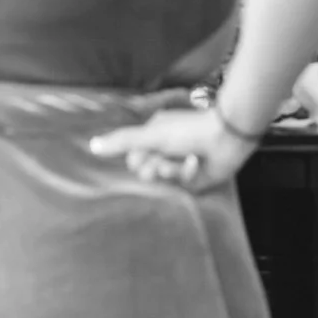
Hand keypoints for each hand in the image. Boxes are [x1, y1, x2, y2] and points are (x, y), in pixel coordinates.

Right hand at [89, 107, 257, 191]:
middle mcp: (165, 151)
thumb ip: (123, 141)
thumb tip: (92, 145)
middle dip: (154, 168)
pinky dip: (188, 174)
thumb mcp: (152, 134)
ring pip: (162, 181)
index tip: (144, 156)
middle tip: (163, 161)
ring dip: (172, 170)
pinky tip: (197, 163)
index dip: (138, 161)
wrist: (225, 136)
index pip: (134, 159)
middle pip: (146, 172)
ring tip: (185, 160)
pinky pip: (180, 186)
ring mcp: (179, 166)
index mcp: (155, 136)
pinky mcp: (194, 181)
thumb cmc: (188, 130)